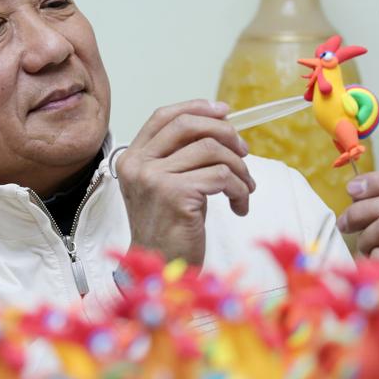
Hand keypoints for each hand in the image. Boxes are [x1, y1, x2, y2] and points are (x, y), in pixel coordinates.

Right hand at [114, 100, 255, 264]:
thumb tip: (221, 126)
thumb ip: (182, 157)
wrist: (161, 270)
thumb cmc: (170, 231)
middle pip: (188, 125)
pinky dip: (240, 189)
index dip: (196, 107)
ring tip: (246, 188)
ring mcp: (154, 179)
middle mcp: (139, 165)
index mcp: (132, 159)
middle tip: (244, 152)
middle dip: (225, 133)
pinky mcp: (175, 194)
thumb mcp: (167, 186)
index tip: (225, 112)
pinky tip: (240, 206)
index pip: (163, 116)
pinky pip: (221, 176)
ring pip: (211, 150)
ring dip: (239, 168)